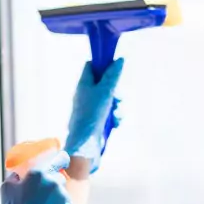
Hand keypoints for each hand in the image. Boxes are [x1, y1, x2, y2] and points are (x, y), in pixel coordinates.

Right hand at [0, 151, 76, 203]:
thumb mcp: (7, 189)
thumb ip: (16, 176)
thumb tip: (21, 174)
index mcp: (40, 174)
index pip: (60, 158)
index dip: (61, 159)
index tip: (62, 160)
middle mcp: (55, 183)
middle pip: (59, 178)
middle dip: (52, 184)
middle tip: (41, 196)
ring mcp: (64, 198)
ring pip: (62, 194)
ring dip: (55, 200)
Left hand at [64, 58, 124, 172]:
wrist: (85, 143)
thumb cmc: (92, 114)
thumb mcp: (105, 91)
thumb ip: (113, 75)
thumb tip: (119, 59)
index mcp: (83, 84)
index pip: (91, 66)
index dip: (103, 64)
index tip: (115, 67)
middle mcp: (86, 95)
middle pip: (105, 84)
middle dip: (116, 91)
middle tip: (118, 97)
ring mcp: (91, 108)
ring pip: (110, 100)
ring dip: (117, 107)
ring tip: (116, 115)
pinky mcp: (97, 120)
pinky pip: (110, 113)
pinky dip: (114, 117)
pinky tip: (115, 123)